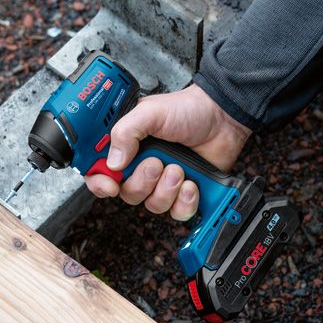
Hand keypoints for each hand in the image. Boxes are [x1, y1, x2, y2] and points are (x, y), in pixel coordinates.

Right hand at [85, 84, 251, 219]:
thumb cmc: (187, 110)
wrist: (222, 119)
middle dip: (142, 182)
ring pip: (151, 204)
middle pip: (126, 192)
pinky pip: (176, 212)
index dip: (100, 182)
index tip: (110, 185)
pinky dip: (184, 201)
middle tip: (156, 164)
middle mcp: (141, 165)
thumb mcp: (150, 112)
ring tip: (178, 169)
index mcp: (126, 145)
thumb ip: (126, 132)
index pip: (99, 171)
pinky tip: (191, 183)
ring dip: (166, 189)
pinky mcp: (182, 193)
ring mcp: (162, 181)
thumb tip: (113, 163)